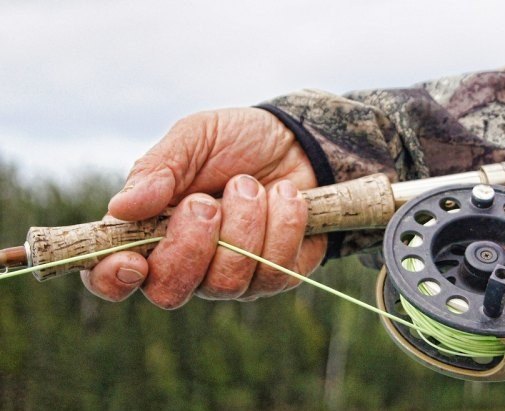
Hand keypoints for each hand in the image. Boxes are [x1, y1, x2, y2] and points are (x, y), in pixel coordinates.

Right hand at [80, 108, 326, 307]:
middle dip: (190, 245)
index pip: (113, 278)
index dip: (113, 279)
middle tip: (206, 201)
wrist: (298, 141)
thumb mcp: (194, 138)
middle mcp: (187, 265)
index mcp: (149, 232)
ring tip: (250, 184)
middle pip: (170, 292)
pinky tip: (285, 195)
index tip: (132, 260)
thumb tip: (119, 208)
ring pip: (227, 283)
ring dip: (243, 225)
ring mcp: (233, 277)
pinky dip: (282, 224)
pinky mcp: (277, 275)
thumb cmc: (236, 142)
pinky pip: (276, 271)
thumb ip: (158, 169)